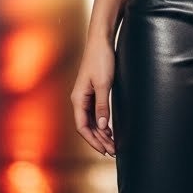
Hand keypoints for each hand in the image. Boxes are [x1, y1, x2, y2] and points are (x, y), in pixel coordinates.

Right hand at [71, 38, 116, 155]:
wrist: (101, 41)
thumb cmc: (101, 59)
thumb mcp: (104, 84)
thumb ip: (102, 106)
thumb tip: (103, 127)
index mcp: (78, 98)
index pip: (82, 126)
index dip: (93, 140)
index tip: (105, 150)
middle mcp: (79, 99)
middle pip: (87, 126)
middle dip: (99, 140)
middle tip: (114, 151)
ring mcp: (85, 96)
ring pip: (91, 121)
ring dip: (101, 134)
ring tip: (113, 145)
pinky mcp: (92, 92)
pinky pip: (95, 113)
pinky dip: (102, 124)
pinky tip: (110, 131)